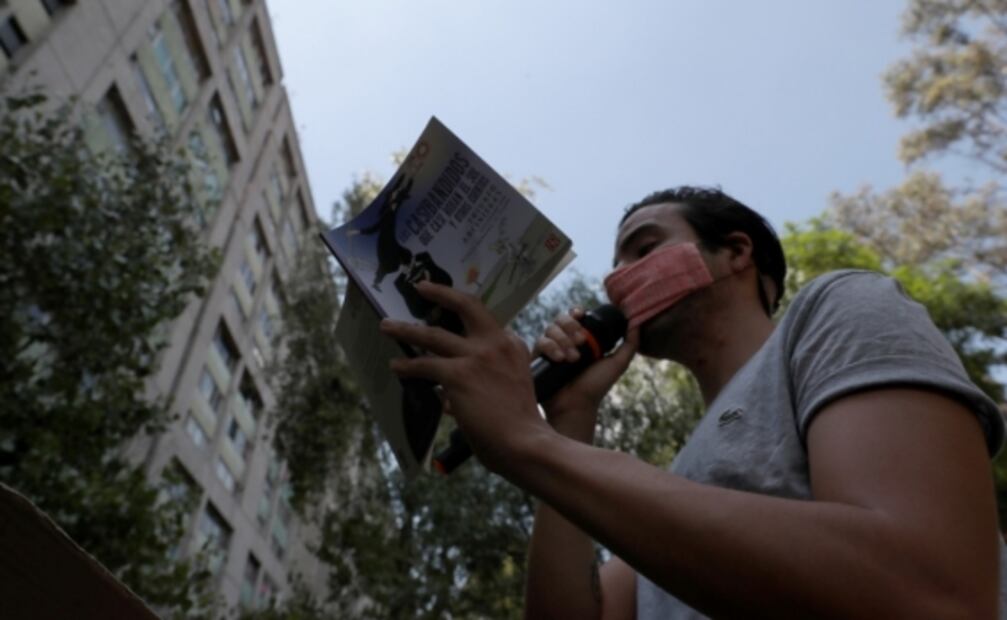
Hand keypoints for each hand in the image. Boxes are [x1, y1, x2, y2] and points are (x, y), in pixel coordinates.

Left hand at [379, 281, 549, 473]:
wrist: (526, 443)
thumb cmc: (520, 426)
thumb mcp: (512, 387)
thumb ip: (488, 379)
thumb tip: (449, 392)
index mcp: (513, 346)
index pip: (485, 322)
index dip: (465, 314)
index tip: (450, 308)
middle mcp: (496, 344)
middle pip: (465, 306)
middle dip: (440, 292)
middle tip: (421, 286)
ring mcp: (477, 356)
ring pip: (433, 334)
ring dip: (406, 329)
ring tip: (388, 326)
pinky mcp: (458, 374)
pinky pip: (425, 365)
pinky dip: (407, 366)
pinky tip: (397, 367)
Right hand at [532, 308, 637, 440]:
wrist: (576, 406)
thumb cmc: (596, 387)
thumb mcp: (618, 363)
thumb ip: (630, 344)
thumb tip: (636, 321)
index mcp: (581, 338)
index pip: (575, 316)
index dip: (576, 312)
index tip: (582, 316)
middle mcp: (564, 340)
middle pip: (561, 318)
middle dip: (571, 326)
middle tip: (582, 341)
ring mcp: (550, 348)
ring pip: (550, 328)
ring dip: (563, 339)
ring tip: (573, 358)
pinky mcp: (538, 357)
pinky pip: (540, 341)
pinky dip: (551, 347)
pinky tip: (560, 359)